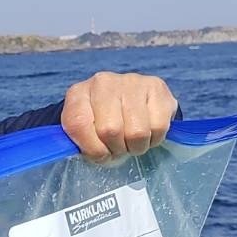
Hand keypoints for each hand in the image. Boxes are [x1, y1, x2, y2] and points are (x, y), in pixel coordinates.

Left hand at [61, 72, 176, 161]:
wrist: (124, 106)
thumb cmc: (99, 126)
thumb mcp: (82, 136)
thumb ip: (83, 144)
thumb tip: (98, 154)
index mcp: (78, 94)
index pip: (79, 125)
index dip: (92, 149)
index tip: (99, 154)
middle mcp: (103, 82)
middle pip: (111, 130)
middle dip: (116, 149)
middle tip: (118, 148)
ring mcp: (131, 81)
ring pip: (137, 132)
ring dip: (136, 147)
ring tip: (132, 141)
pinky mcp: (157, 86)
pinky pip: (159, 127)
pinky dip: (154, 139)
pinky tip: (147, 132)